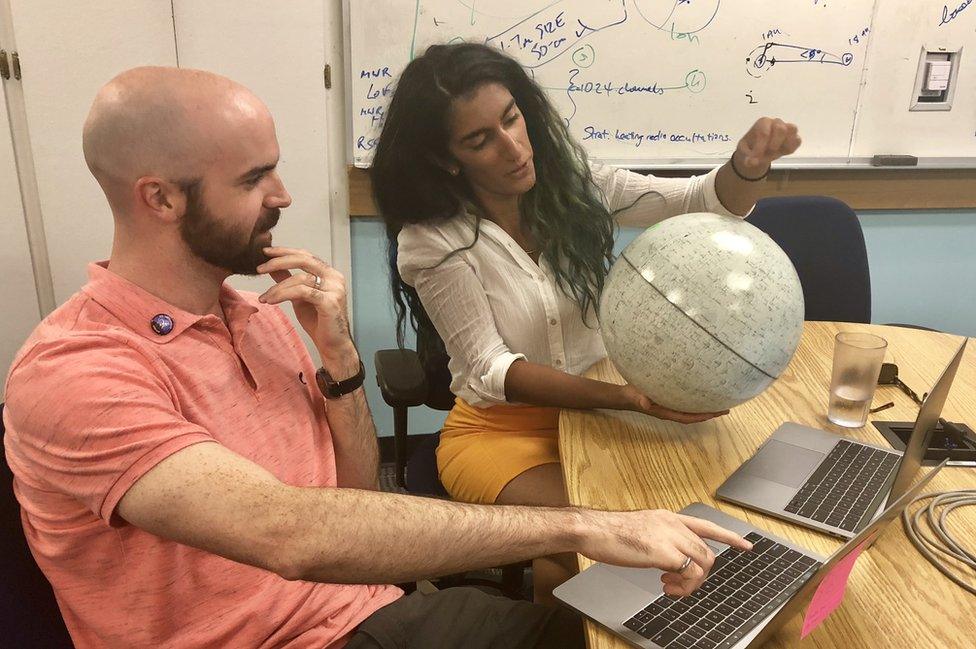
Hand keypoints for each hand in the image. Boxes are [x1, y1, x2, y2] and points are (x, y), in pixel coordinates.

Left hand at [256, 247, 354, 364]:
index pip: (306, 255)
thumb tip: (273, 267)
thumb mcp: (299, 298)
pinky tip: (271, 301)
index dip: (285, 251)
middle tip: (259, 268)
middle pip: (304, 260)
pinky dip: (283, 295)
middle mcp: (334, 278)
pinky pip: (302, 292)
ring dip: (277, 287)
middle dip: (279, 261)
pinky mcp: (329, 302)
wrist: (332, 345)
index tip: (265, 252)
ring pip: (299, 278)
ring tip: (264, 297)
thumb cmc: (318, 322)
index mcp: (329, 274)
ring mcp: (334, 289)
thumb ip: (289, 281)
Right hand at [578, 509, 752, 596]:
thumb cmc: (609, 532)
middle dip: (700, 573)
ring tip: (672, 588)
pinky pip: (690, 573)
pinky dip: (684, 586)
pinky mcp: (664, 552)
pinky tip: (667, 586)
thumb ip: (659, 539)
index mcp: (667, 517)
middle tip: (678, 585)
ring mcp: (670, 536)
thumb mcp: (641, 530)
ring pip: (703, 563)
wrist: (593, 529)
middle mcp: (673, 524)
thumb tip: (667, 558)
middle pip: (706, 551)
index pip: (706, 525)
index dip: (728, 536)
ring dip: (692, 583)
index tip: (745, 545)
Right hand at [619, 384, 727, 423]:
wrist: (628, 395)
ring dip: (706, 407)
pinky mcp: (672, 399)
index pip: (688, 417)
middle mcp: (672, 410)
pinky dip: (698, 400)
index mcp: (667, 412)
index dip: (702, 417)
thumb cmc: (634, 395)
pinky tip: (705, 394)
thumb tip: (646, 402)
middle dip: (710, 413)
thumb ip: (641, 399)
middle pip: (695, 415)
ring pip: (693, 409)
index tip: (716, 413)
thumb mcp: (637, 396)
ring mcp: (673, 406)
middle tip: (726, 408)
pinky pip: (688, 402)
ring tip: (721, 402)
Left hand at [734, 117, 800, 175]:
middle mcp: (776, 122)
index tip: (755, 159)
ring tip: (775, 153)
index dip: (760, 148)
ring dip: (784, 144)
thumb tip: (751, 163)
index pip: (764, 133)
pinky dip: (792, 148)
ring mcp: (786, 129)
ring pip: (793, 130)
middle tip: (767, 155)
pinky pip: (797, 141)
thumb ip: (747, 158)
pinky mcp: (793, 138)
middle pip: (781, 128)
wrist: (758, 152)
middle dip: (774, 145)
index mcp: (762, 123)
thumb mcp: (743, 153)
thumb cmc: (750, 148)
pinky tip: (782, 153)